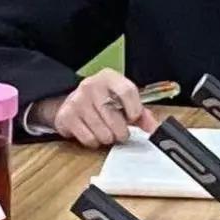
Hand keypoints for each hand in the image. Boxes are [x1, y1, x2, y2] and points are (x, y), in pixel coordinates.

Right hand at [35, 68, 158, 148]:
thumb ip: (140, 113)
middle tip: (121, 133)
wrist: (73, 101)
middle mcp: (91, 85)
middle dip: (121, 132)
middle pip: (114, 116)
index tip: (133, 118)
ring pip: (102, 132)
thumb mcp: (122, 100)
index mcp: (109, 77)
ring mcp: (77, 100)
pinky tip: (94, 133)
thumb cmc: (103, 101)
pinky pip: (89, 139)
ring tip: (107, 132)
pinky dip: (95, 142)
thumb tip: (153, 128)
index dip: (134, 110)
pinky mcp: (67, 116)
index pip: (127, 91)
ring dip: (108, 138)